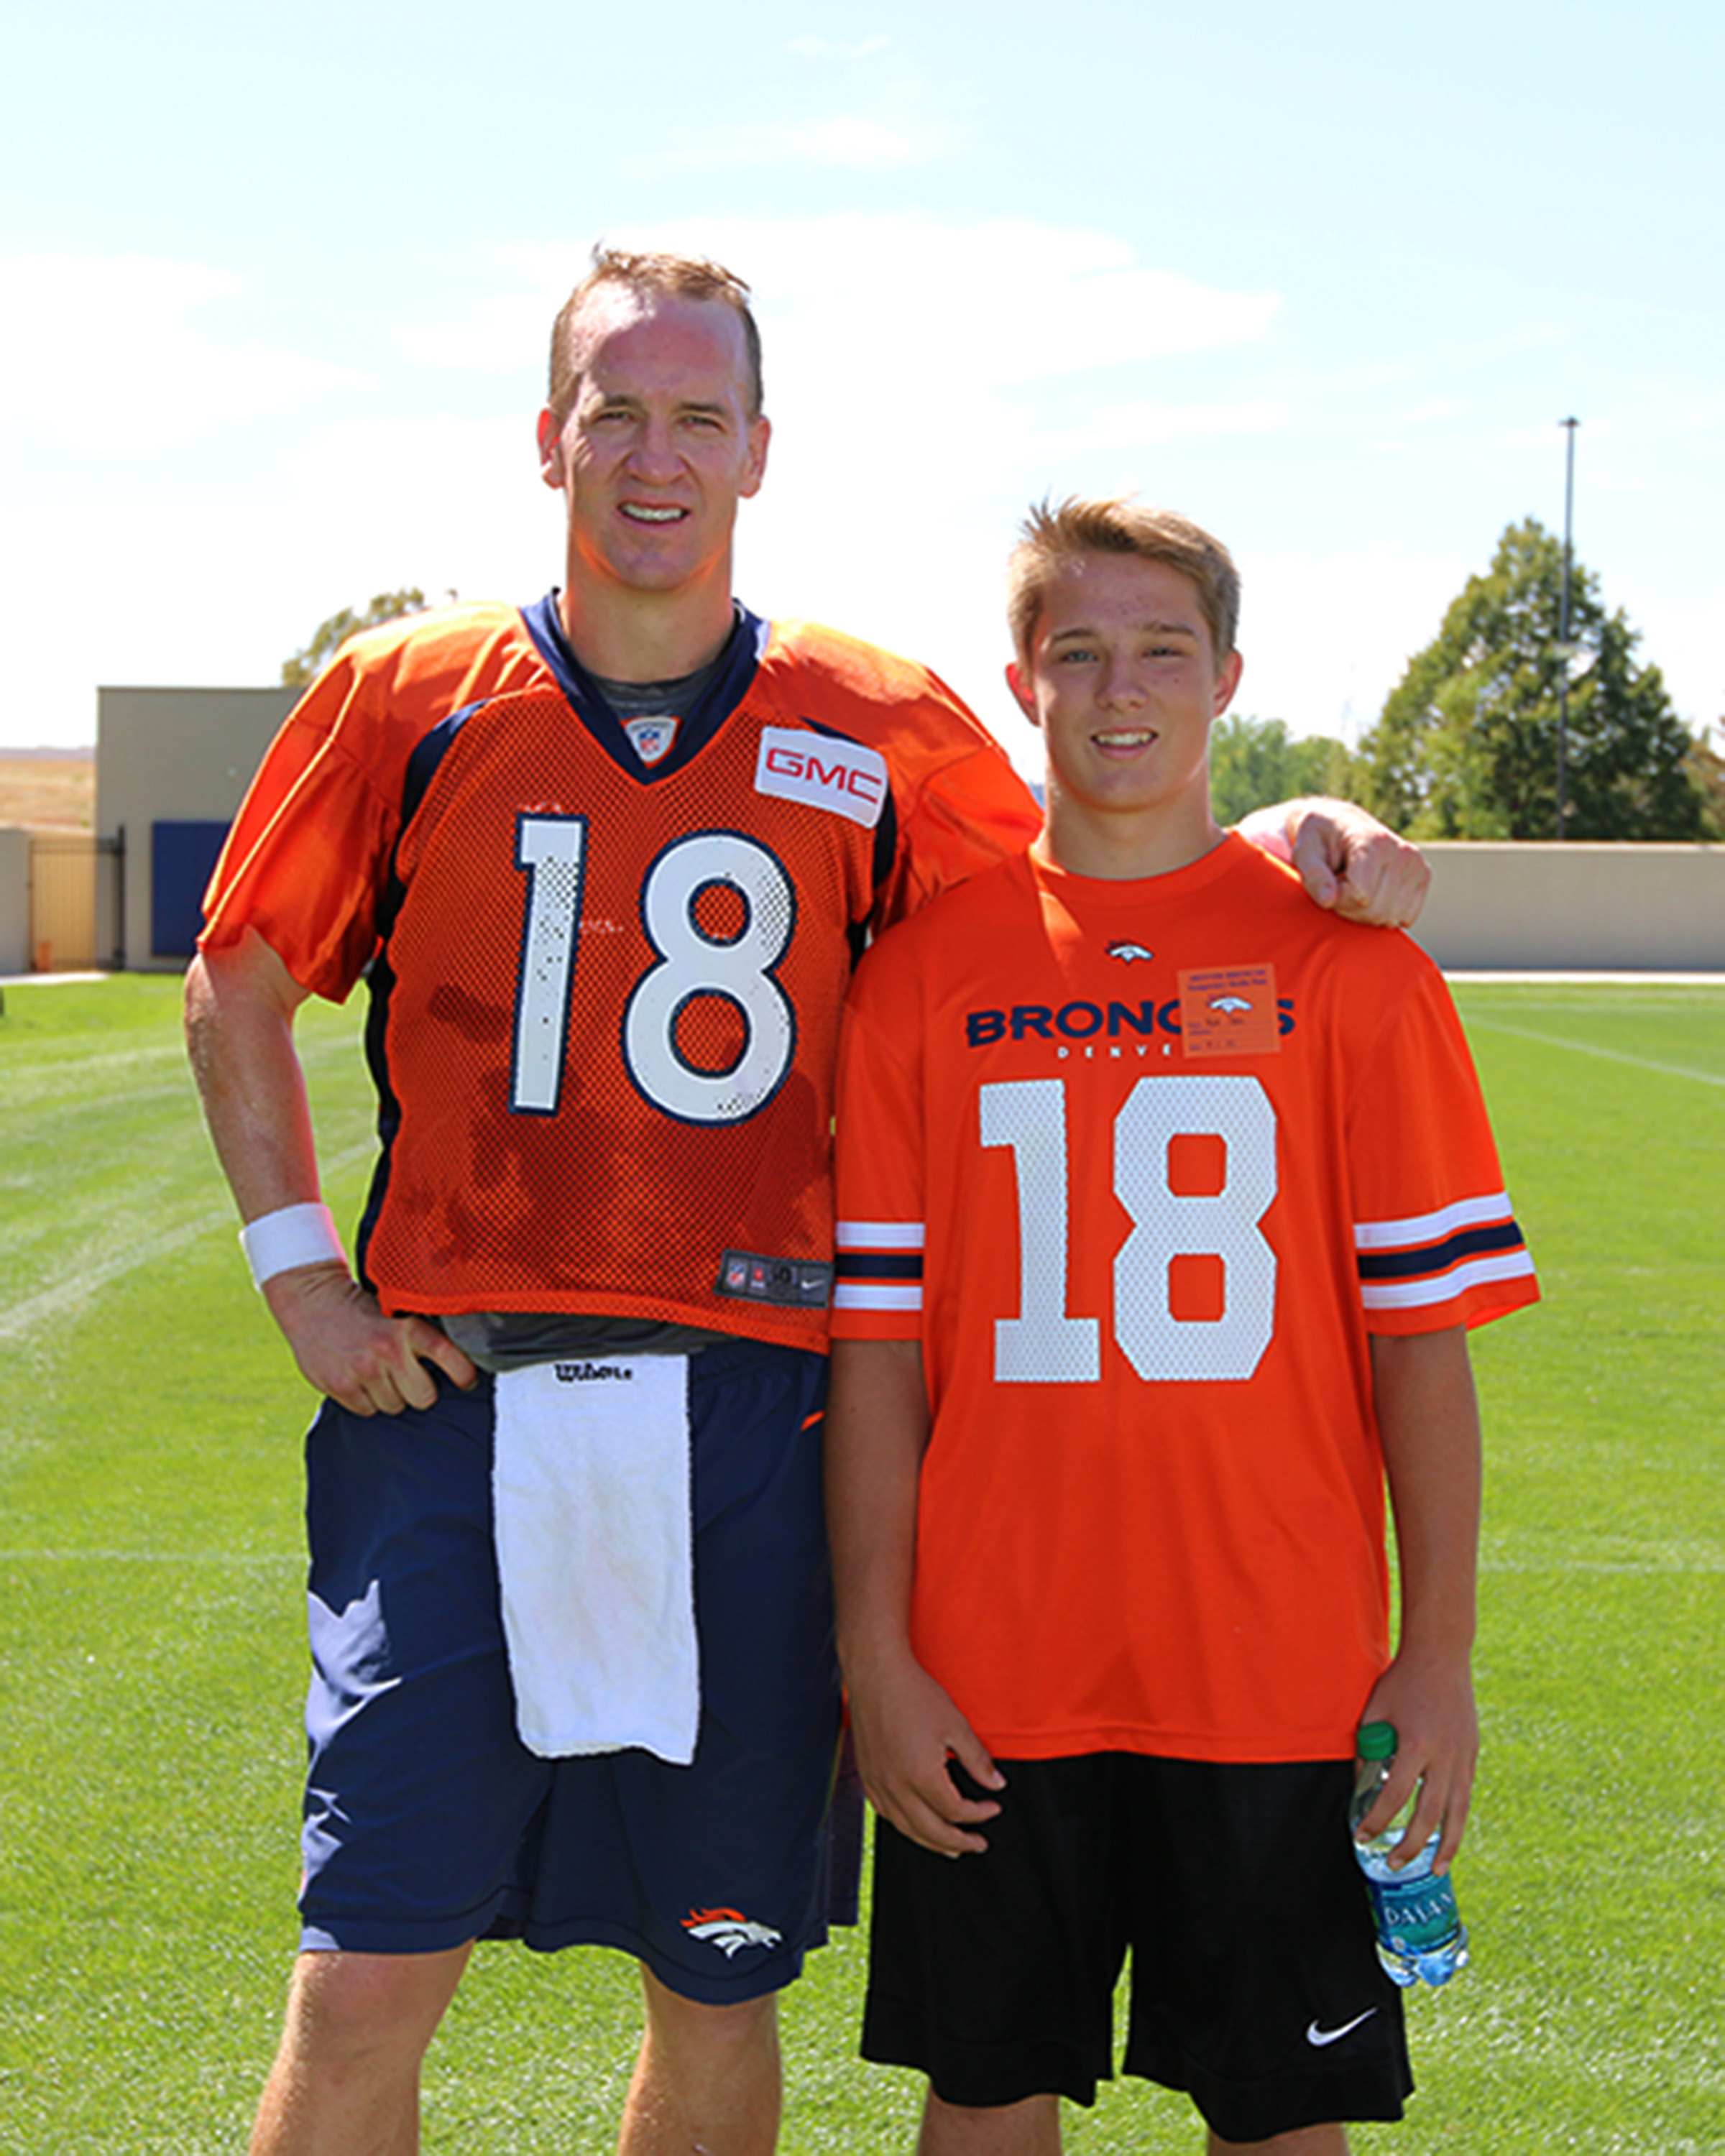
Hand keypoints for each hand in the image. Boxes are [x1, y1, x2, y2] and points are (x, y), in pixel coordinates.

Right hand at [262, 1261, 478, 1414]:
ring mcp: (364, 1370)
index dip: (464, 1374)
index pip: (450, 1357)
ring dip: (389, 1395)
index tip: (466, 1381)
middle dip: (418, 1391)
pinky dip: (365, 1400)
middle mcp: (389, 1350)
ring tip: (377, 1372)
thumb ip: (417, 1336)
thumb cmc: (360, 1309)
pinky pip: (368, 1411)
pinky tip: (358, 1379)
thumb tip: (453, 1364)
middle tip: (407, 1377)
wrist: (311, 1301)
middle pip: (424, 1397)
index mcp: (408, 1328)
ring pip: (395, 1406)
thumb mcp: (394, 1312)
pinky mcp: (341, 1386)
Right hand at [846, 1652, 1004, 1856]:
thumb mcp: (956, 1725)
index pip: (956, 1811)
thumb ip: (977, 1760)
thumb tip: (996, 1784)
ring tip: (950, 1848)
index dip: (979, 1814)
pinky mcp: (867, 1776)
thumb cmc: (914, 1694)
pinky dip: (905, 1826)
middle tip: (977, 1844)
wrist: (876, 1673)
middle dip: (958, 1842)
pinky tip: (915, 1824)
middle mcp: (896, 1786)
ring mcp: (877, 1783)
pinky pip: (886, 1814)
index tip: (993, 1807)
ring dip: (931, 1842)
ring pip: (906, 1828)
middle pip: (931, 1831)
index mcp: (921, 1776)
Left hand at [1284, 799, 1431, 927]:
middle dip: (1350, 908)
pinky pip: (1404, 918)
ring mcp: (1416, 864)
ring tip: (1354, 887)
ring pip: (1390, 918)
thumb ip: (1313, 876)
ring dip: (1365, 913)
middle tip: (1339, 887)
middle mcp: (1402, 852)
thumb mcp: (1305, 852)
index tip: (1329, 882)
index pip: (1360, 895)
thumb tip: (1328, 900)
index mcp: (1374, 842)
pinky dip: (1384, 914)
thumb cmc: (1319, 840)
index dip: (1338, 898)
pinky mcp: (1423, 876)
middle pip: (1376, 910)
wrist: (1342, 824)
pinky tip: (1373, 892)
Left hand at [1356, 1650, 1477, 1872]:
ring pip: (1457, 1813)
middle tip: (1394, 1864)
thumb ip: (1368, 1750)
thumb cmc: (1402, 1682)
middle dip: (1410, 1845)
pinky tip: (1449, 1836)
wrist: (1441, 1656)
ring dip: (1446, 1846)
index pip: (1394, 1796)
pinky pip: (1465, 1796)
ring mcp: (1463, 1758)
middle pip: (1429, 1815)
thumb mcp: (1375, 1712)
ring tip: (1435, 1869)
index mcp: (1417, 1745)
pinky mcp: (1472, 1755)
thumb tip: (1360, 1786)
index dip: (1377, 1821)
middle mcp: (1444, 1757)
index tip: (1362, 1836)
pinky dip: (1457, 1820)